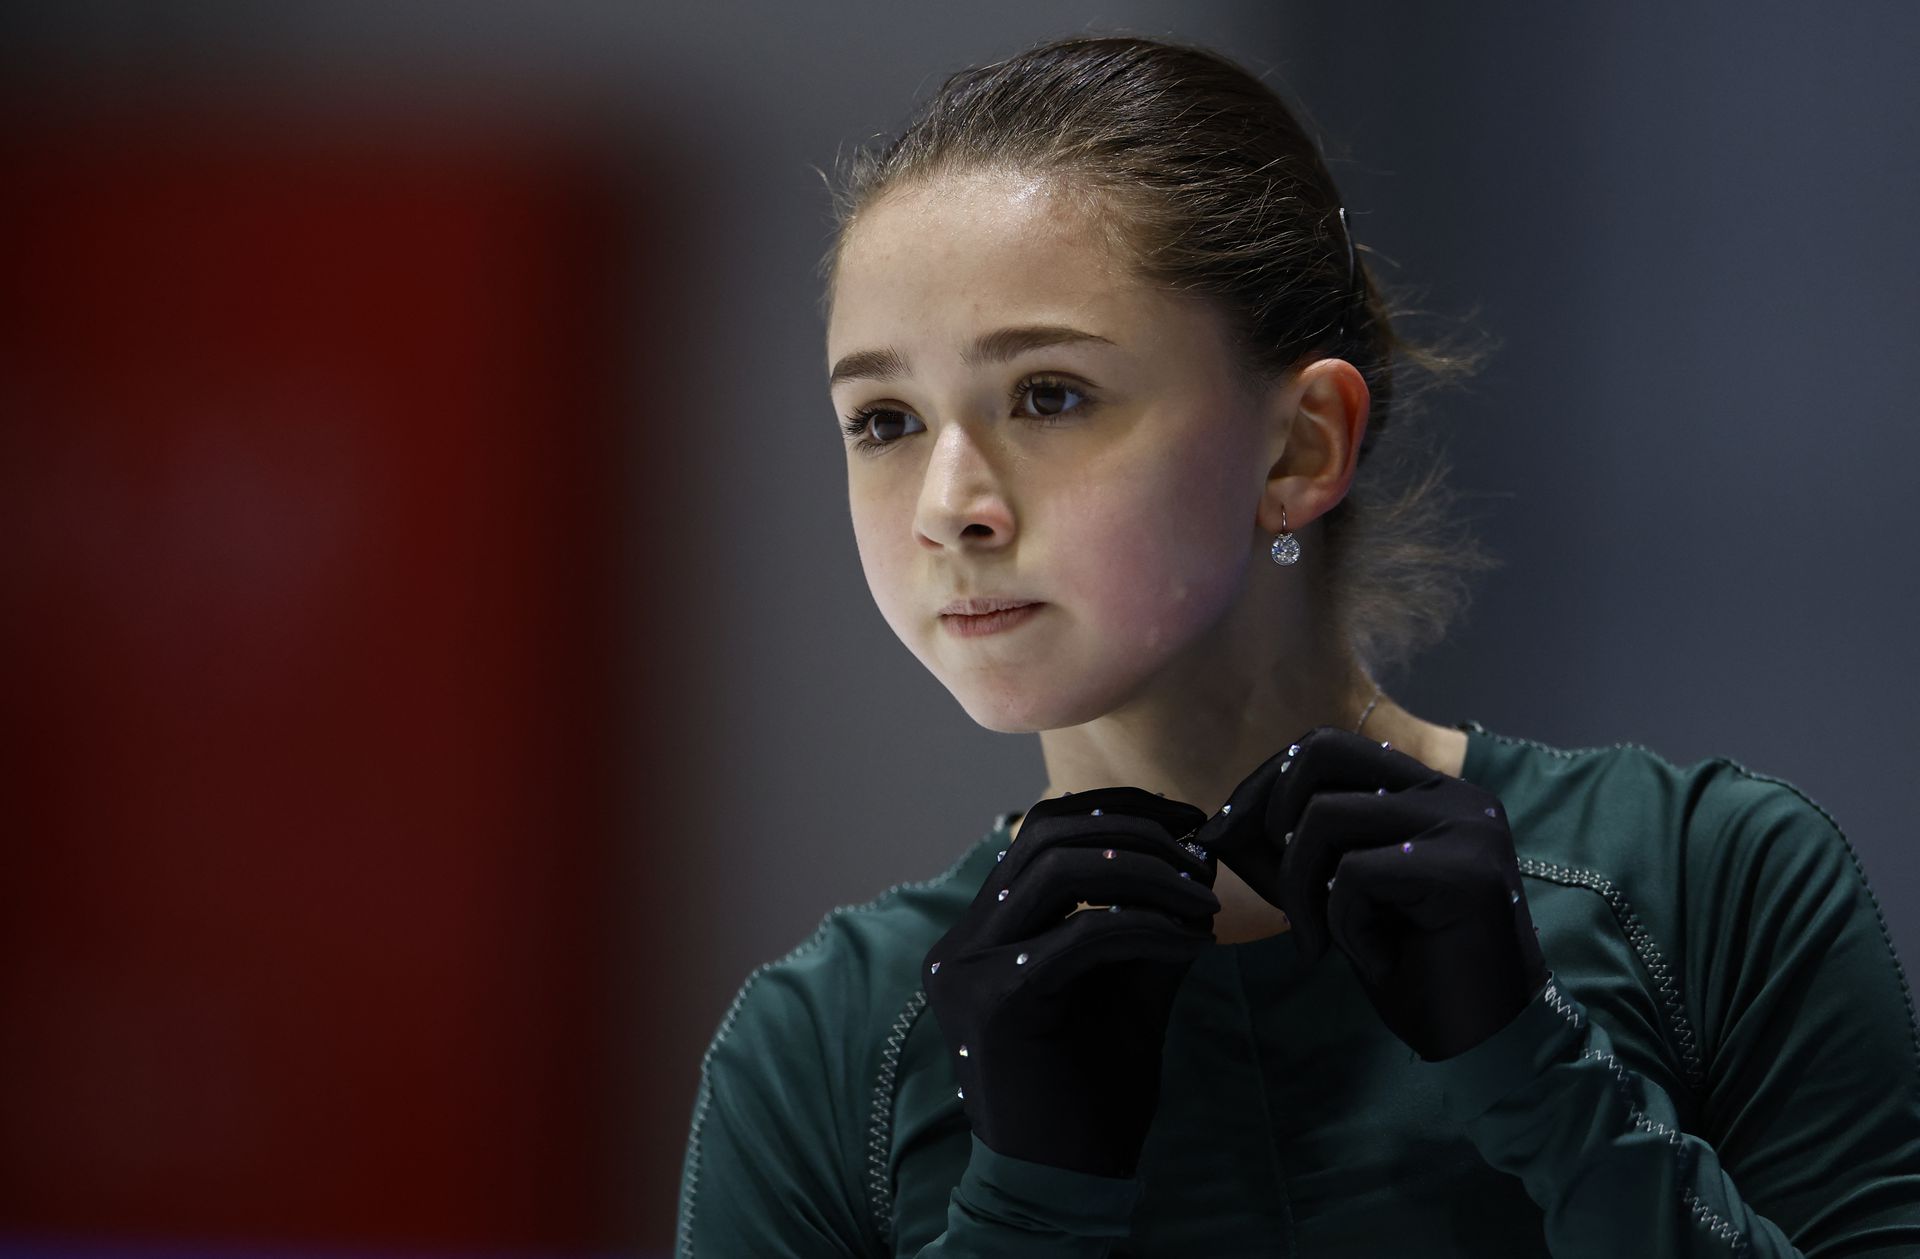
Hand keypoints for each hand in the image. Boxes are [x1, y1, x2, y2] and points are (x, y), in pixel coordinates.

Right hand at [922, 786, 1218, 1178]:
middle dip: (1135, 832)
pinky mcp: (992, 1003)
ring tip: (1203, 900)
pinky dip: (1147, 927)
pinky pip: (1081, 936)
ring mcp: (966, 970)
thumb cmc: (1093, 1091)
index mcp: (982, 930)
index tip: (1186, 820)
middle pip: (1044, 836)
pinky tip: (1195, 944)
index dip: (1115, 810)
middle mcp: (961, 941)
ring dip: (1145, 873)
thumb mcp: (1129, 987)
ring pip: (1058, 872)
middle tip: (1200, 856)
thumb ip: (1147, 920)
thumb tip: (1196, 857)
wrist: (1066, 1183)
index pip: (1039, 831)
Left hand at [1191, 726, 1546, 1060]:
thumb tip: (1221, 823)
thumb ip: (1293, 849)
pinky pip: (1354, 876)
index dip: (1268, 786)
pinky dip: (1346, 928)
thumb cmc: (1410, 968)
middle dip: (1275, 819)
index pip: (1327, 746)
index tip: (1236, 839)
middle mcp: (1454, 795)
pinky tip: (1382, 962)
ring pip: (1326, 817)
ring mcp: (1465, 828)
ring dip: (1303, 892)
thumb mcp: (1336, 894)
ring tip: (1328, 943)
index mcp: (1429, 791)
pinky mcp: (1463, 871)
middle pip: (1322, 751)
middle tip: (1283, 890)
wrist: (1482, 1041)